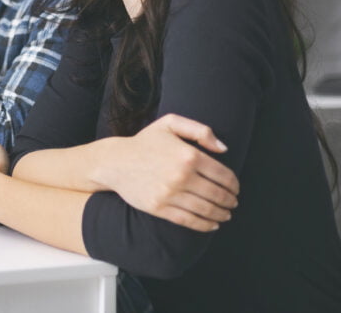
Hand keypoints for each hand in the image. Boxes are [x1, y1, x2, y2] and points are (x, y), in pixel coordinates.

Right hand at [98, 114, 239, 231]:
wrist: (114, 162)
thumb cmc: (145, 142)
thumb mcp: (169, 124)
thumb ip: (200, 130)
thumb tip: (224, 149)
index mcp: (188, 155)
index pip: (224, 175)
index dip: (234, 185)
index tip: (235, 189)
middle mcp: (181, 175)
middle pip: (218, 194)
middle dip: (230, 201)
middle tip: (233, 203)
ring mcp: (169, 193)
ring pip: (206, 209)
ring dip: (222, 214)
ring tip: (226, 214)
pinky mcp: (159, 208)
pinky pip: (189, 220)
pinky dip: (206, 225)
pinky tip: (213, 224)